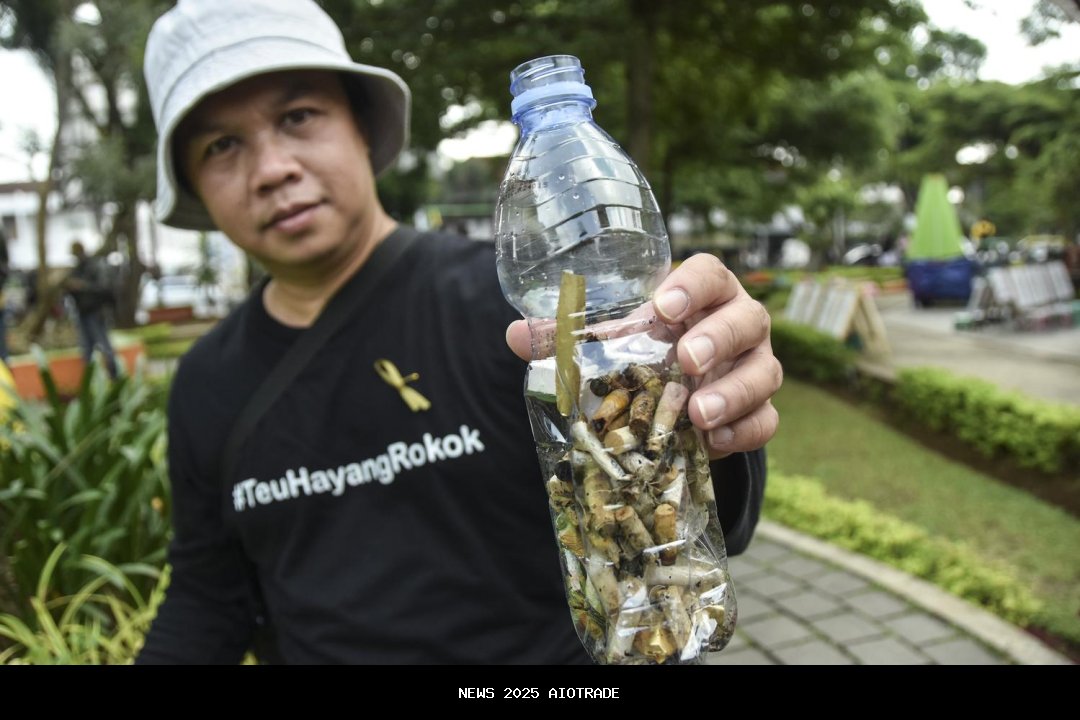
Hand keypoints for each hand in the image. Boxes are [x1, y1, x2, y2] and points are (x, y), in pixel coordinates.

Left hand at [505, 254, 781, 457]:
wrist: (681, 393)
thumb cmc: (646, 349)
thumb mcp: (611, 339)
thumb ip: (567, 335)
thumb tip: (514, 334)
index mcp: (704, 294)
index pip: (711, 274)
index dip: (693, 286)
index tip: (665, 306)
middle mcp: (738, 323)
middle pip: (747, 320)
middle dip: (718, 339)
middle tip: (686, 360)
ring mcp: (755, 366)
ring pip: (764, 372)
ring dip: (733, 392)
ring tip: (698, 414)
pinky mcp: (759, 409)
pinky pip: (766, 420)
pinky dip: (743, 432)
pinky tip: (712, 442)